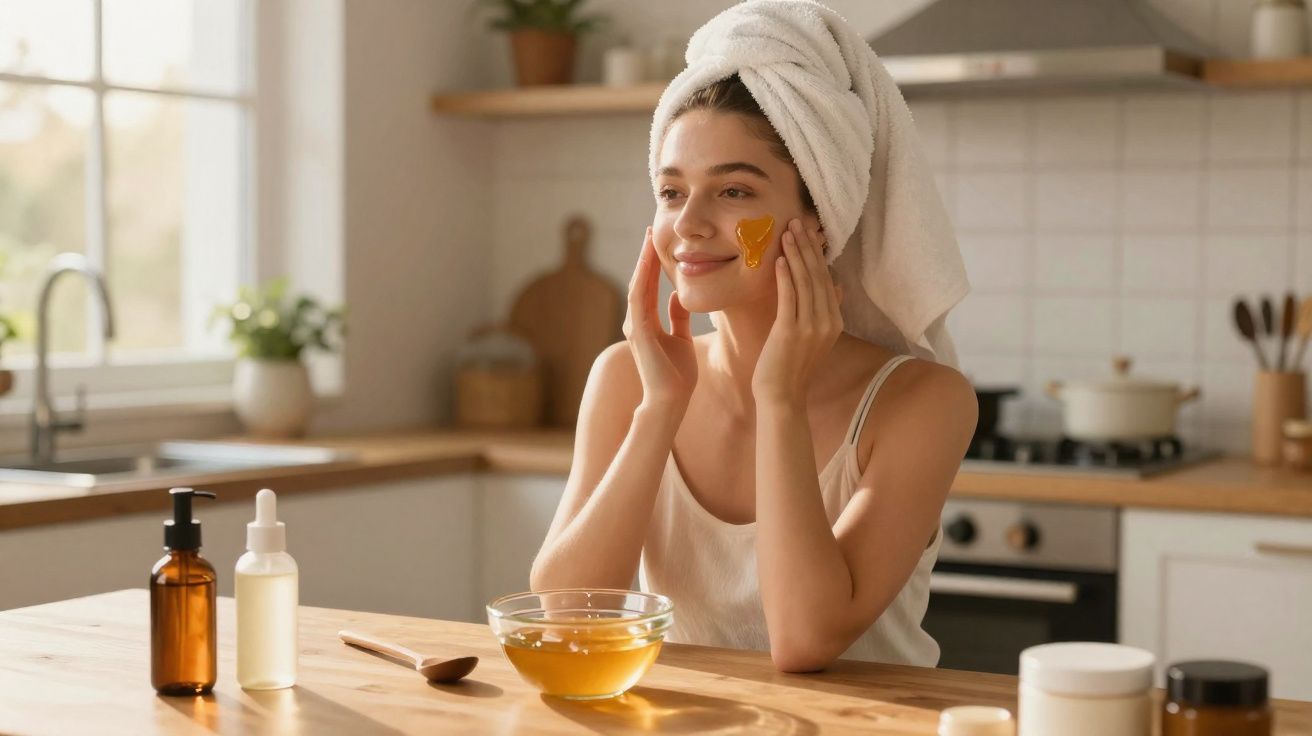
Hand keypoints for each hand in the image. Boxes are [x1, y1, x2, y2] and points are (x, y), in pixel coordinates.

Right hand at [623, 227, 697, 413]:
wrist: (671, 401)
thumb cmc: (677, 376)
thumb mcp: (681, 338)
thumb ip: (677, 317)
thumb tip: (677, 297)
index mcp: (647, 322)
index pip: (649, 285)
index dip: (653, 263)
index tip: (659, 241)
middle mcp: (637, 321)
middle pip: (640, 280)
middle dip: (645, 255)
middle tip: (651, 229)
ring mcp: (635, 326)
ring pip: (637, 285)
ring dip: (643, 262)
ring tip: (649, 239)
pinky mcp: (639, 333)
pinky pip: (639, 299)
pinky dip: (642, 279)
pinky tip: (647, 262)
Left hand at [752, 219, 841, 406]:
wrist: (782, 397)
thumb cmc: (791, 366)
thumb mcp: (814, 337)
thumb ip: (824, 311)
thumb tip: (835, 286)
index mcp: (834, 322)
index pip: (826, 279)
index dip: (817, 254)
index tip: (808, 232)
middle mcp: (827, 322)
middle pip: (818, 276)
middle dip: (808, 247)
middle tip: (797, 222)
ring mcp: (810, 327)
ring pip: (805, 283)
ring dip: (796, 255)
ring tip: (788, 232)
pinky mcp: (791, 332)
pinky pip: (789, 298)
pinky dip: (785, 277)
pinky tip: (780, 259)